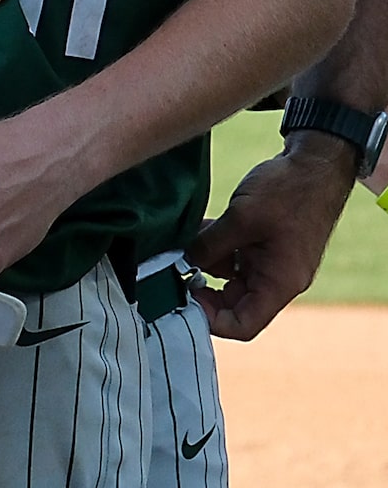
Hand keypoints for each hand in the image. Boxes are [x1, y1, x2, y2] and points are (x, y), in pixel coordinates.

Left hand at [191, 136, 356, 339]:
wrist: (314, 163)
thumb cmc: (288, 192)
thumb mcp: (240, 219)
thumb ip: (209, 246)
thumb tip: (180, 265)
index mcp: (279, 283)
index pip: (243, 325)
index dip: (210, 319)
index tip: (182, 297)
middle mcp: (276, 279)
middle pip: (233, 303)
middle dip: (200, 289)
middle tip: (172, 270)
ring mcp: (271, 262)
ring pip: (229, 278)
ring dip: (203, 263)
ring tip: (180, 244)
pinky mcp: (264, 245)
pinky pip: (233, 257)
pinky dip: (213, 247)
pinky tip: (196, 230)